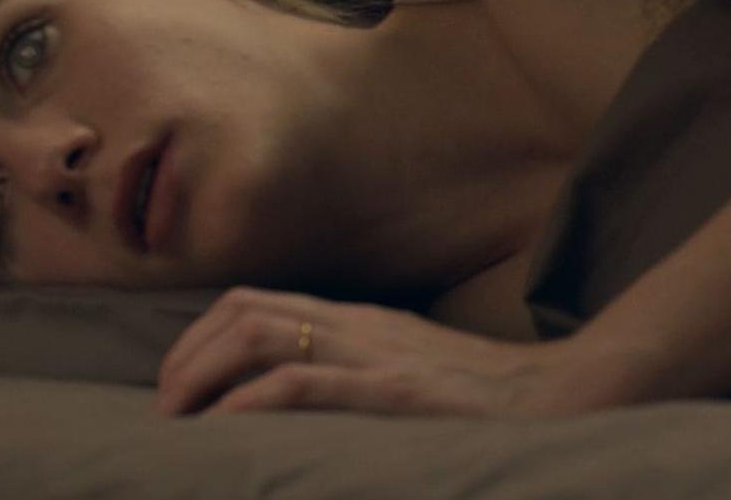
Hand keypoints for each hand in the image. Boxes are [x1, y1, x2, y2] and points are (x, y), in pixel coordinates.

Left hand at [155, 286, 604, 417]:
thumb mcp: (414, 370)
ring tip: (178, 418)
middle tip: (165, 410)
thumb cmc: (491, 397)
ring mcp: (374, 355)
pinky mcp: (392, 392)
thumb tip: (303, 402)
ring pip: (260, 334)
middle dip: (186, 356)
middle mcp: (358, 326)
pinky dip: (249, 401)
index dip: (201, 337)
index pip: (259, 303)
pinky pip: (302, 383)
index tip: (178, 388)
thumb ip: (363, 374)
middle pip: (244, 311)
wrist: (565, 395)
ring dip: (202, 374)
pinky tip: (223, 427)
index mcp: (361, 321)